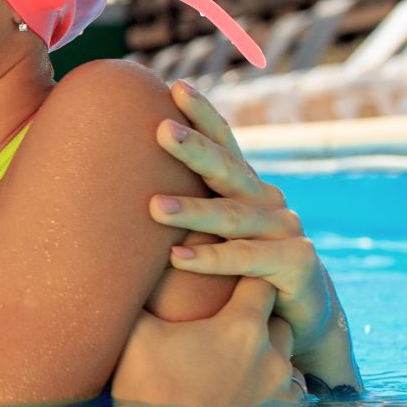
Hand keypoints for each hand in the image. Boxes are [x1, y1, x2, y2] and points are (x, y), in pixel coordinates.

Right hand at [111, 274, 306, 406]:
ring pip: (285, 353)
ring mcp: (280, 387)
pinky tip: (248, 384)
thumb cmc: (144, 388)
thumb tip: (118, 260)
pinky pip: (290, 387)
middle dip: (257, 317)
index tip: (228, 281)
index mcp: (241, 328)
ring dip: (267, 351)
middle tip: (225, 322)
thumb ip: (141, 292)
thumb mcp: (136, 332)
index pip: (260, 283)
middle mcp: (271, 355)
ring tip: (235, 356)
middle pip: (277, 318)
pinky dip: (274, 382)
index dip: (244, 279)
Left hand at [148, 80, 360, 391]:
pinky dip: (211, 258)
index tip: (175, 85)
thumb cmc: (236, 273)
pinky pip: (246, 258)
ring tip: (153, 206)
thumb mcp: (210, 235)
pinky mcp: (296, 262)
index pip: (224, 144)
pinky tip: (177, 256)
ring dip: (192, 211)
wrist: (295, 321)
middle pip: (227, 170)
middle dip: (194, 148)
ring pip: (232, 216)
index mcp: (246, 187)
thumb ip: (179, 208)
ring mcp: (285, 229)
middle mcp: (268, 201)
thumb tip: (110, 186)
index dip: (204, 115)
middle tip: (159, 130)